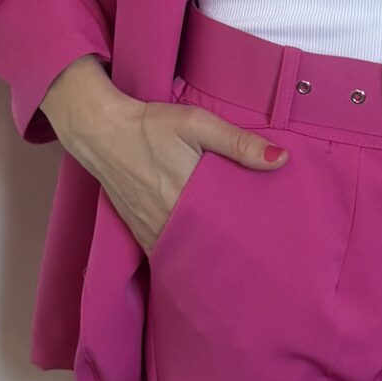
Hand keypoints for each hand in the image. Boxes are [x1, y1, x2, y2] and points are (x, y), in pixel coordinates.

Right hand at [41, 58, 287, 250]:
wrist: (99, 129)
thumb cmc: (150, 124)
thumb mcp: (197, 124)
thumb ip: (239, 143)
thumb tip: (281, 159)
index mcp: (187, 196)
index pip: (227, 227)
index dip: (248, 236)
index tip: (269, 239)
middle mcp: (167, 219)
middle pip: (209, 245)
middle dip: (232, 250)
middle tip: (257, 251)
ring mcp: (150, 228)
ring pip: (186, 252)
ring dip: (207, 254)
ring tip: (234, 257)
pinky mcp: (138, 229)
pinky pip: (165, 251)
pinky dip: (182, 254)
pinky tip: (199, 254)